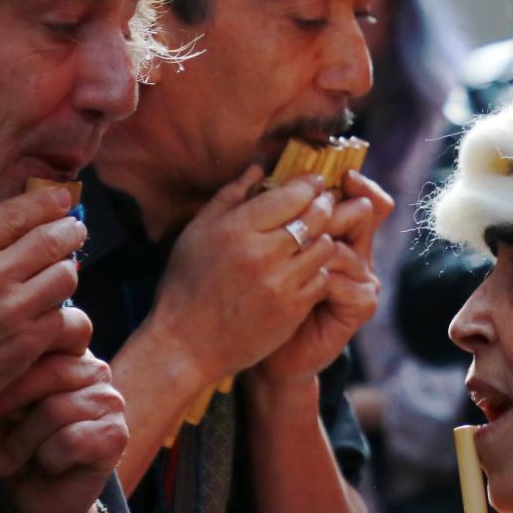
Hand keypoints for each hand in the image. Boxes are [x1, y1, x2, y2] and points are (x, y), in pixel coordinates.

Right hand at [0, 187, 85, 472]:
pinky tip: (54, 314)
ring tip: (61, 273)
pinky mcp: (26, 344)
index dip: (47, 202)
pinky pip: (64, 316)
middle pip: (51, 239)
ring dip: (67, 271)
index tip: (62, 199)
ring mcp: (11, 310)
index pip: (17, 213)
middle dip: (70, 230)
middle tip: (75, 230)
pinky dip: (63, 313)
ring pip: (65, 275)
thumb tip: (4, 231)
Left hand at [0, 309, 127, 512]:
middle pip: (50, 371)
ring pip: (56, 410)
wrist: (31, 503)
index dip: (13, 365)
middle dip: (11, 406)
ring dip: (23, 443)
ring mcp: (111, 402)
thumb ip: (2, 376)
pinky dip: (48, 460)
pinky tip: (47, 468)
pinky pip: (72, 440)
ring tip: (11, 461)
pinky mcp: (117, 436)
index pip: (48, 333)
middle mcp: (95, 371)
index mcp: (66, 354)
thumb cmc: (10, 449)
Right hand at [145, 169, 336, 387]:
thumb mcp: (197, 233)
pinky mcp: (292, 309)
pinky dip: (321, 269)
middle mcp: (262, 253)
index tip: (314, 182)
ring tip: (320, 233)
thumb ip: (230, 197)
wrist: (186, 345)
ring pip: (325, 246)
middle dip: (325, 204)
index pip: (292, 194)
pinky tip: (312, 266)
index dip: (309, 184)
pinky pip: (323, 278)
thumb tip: (259, 167)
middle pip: (315, 216)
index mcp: (236, 229)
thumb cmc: (187, 285)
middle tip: (326, 201)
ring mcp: (280, 283)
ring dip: (326, 236)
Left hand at [256, 171, 392, 381]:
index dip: (348, 179)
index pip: (355, 193)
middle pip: (364, 212)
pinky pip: (351, 282)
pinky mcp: (360, 305)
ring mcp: (361, 277)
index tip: (325, 168)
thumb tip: (258, 163)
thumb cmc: (259, 296)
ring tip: (299, 242)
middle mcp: (354, 250)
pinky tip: (301, 280)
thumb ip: (263, 207)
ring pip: (352, 247)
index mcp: (334, 231)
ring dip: (325, 243)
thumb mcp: (258, 246)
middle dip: (336, 204)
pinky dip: (326, 278)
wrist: (270, 351)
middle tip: (319, 196)